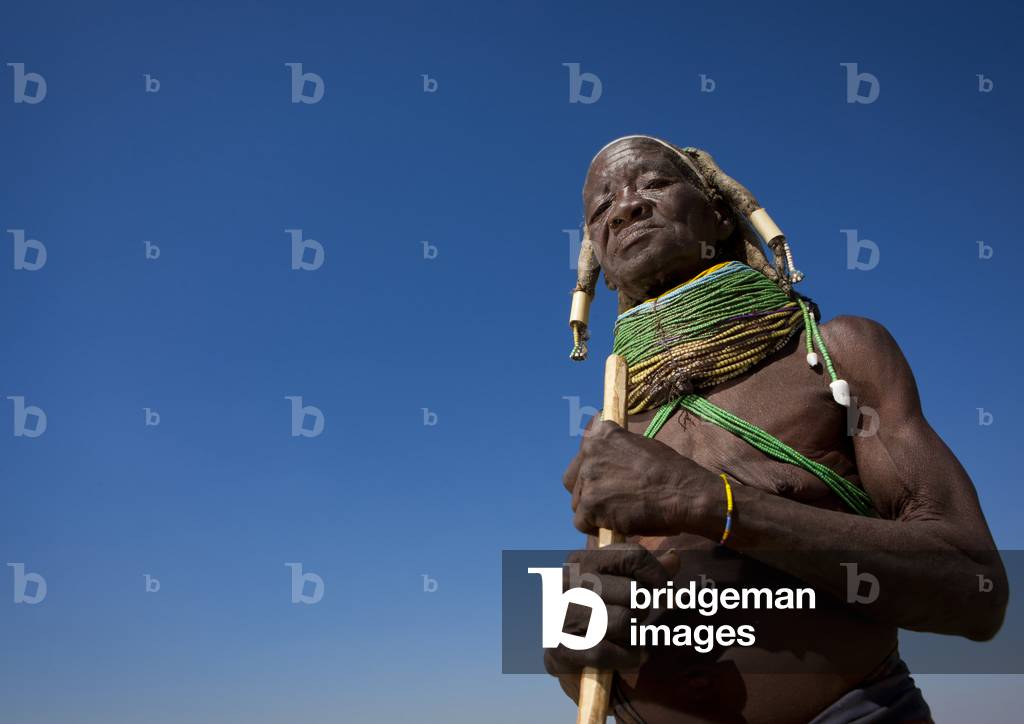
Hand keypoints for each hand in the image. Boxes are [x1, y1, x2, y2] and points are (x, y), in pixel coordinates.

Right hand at [543, 543, 679, 693]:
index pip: (633, 556)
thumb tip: (674, 558)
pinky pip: (609, 652)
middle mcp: (567, 583)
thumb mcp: (617, 584)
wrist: (560, 653)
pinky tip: (623, 655)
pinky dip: (625, 657)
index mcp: (580, 561)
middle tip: (632, 618)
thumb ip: (646, 571)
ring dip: (633, 635)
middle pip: (634, 591)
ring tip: (624, 636)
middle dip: (642, 610)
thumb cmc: (596, 611)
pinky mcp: (561, 649)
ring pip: (624, 621)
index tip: (663, 590)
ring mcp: (562, 616)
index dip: (658, 575)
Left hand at [563, 419, 716, 536]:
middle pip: (574, 478)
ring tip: (617, 513)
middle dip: (588, 490)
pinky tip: (615, 525)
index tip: (605, 478)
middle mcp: (589, 452)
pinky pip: (580, 522)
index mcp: (601, 434)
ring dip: (593, 510)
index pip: (583, 452)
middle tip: (608, 500)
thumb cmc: (671, 471)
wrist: (683, 493)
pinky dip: (596, 527)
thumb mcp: (641, 445)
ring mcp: (588, 478)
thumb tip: (609, 458)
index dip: (593, 468)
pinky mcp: (590, 504)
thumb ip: (617, 448)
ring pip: (578, 501)